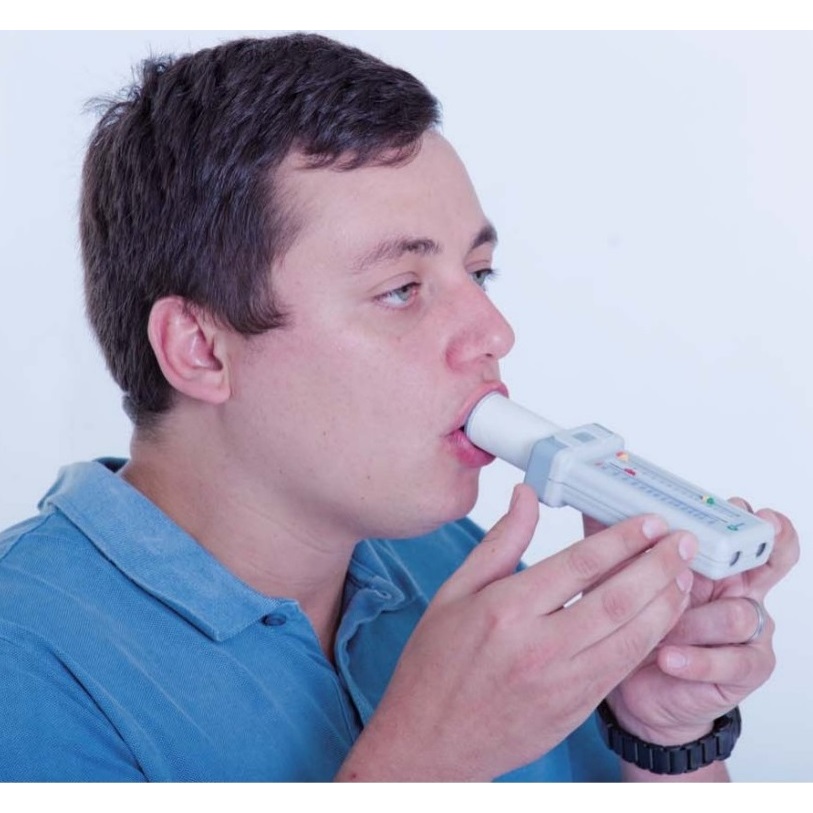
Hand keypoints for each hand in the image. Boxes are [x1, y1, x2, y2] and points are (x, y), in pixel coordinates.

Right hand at [337, 484, 696, 780]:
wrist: (428, 742)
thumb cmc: (435, 665)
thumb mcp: (454, 592)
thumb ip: (499, 542)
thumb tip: (525, 497)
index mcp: (506, 610)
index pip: (579, 564)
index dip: (622, 539)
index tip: (649, 522)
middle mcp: (539, 647)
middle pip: (617, 600)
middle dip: (659, 566)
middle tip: (683, 542)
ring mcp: (561, 684)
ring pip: (632, 638)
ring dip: (666, 603)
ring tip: (685, 575)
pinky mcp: (574, 711)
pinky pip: (623, 668)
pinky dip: (650, 639)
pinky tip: (661, 617)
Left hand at [588, 501, 799, 747]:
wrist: (635, 685)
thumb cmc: (632, 620)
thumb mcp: (624, 575)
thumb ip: (620, 541)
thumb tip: (595, 502)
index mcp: (715, 561)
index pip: (747, 530)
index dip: (752, 518)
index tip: (740, 507)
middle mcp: (739, 590)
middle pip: (771, 561)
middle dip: (760, 550)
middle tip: (731, 550)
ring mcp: (747, 630)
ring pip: (738, 614)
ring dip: (696, 620)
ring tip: (662, 630)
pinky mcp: (745, 668)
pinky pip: (732, 660)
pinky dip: (696, 658)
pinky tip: (668, 657)